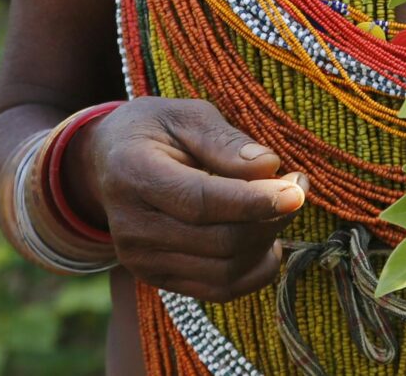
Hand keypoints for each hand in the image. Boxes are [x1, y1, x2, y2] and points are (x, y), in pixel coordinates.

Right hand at [67, 97, 307, 300]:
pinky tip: (269, 243)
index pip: (200, 201)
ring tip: (283, 210)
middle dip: (270, 218)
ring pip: (222, 270)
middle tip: (298, 187)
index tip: (296, 189)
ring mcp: (140, 259)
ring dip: (266, 244)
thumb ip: (224, 140)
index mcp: (133, 173)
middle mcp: (131, 226)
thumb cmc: (154, 130)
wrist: (106, 162)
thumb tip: (269, 165)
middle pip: (217, 241)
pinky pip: (216, 290)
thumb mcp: (185, 114)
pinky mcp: (155, 278)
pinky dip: (253, 273)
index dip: (253, 201)